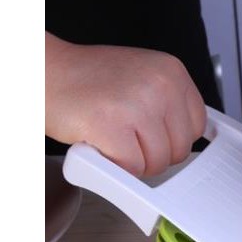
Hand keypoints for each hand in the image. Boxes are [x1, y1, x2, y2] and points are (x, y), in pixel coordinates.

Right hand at [45, 33, 205, 176]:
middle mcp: (160, 85)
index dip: (172, 139)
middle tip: (127, 136)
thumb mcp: (143, 78)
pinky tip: (102, 144)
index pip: (197, 127)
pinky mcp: (113, 126)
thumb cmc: (89, 81)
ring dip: (134, 162)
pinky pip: (132, 169)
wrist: (44, 72)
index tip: (152, 135)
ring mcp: (138, 105)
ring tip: (113, 137)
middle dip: (154, 153)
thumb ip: (170, 105)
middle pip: (180, 150)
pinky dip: (115, 166)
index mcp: (172, 72)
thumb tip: (192, 138)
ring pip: (158, 163)